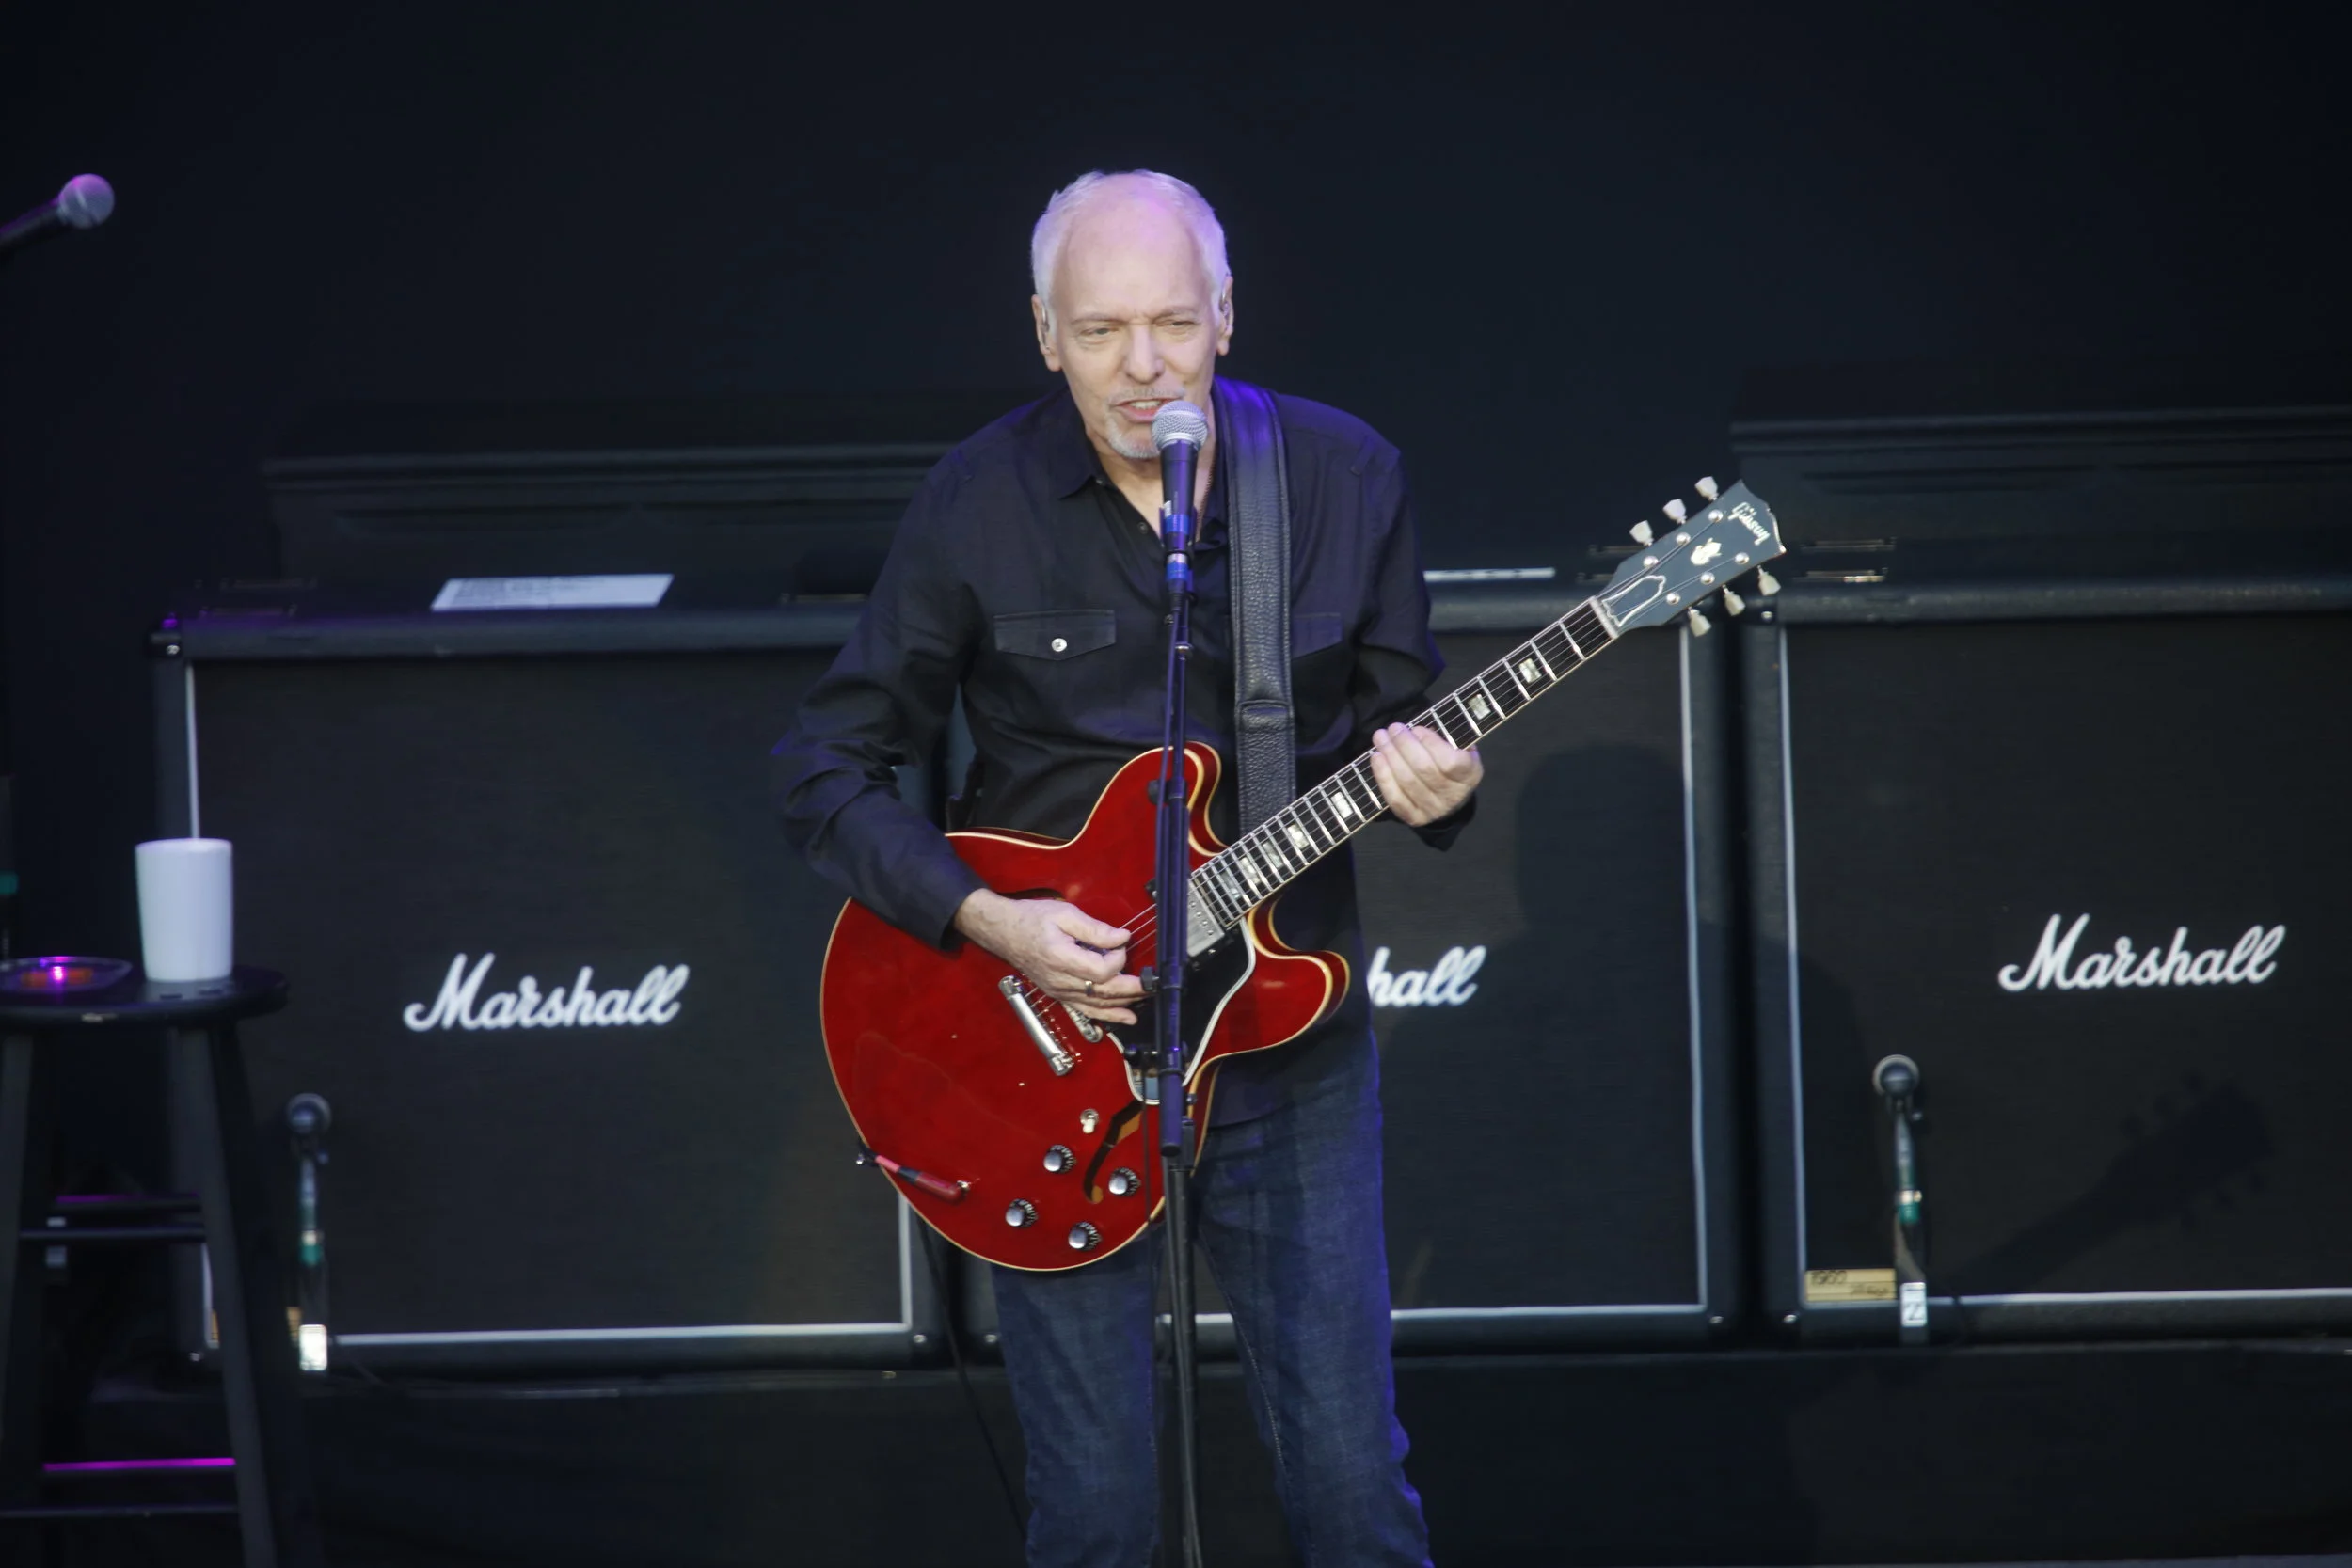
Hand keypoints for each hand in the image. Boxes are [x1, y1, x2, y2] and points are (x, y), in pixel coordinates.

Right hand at [952, 889, 1146, 1026]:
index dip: (1117, 961)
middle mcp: (1060, 980)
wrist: (1004, 932)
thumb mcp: (1064, 914)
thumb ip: (1095, 929)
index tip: (1121, 944)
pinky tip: (1124, 1017)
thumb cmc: (1031, 919)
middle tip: (1151, 984)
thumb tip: (1122, 938)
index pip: (1100, 971)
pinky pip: (1085, 1009)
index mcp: (1061, 958)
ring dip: (1122, 1005)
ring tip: (1144, 1000)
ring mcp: (1059, 991)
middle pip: (1102, 992)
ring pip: (1096, 1005)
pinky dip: (1107, 1015)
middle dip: (1130, 989)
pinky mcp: (1059, 994)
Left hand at [1368, 722, 1481, 825]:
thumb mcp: (1460, 750)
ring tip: (1380, 738)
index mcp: (1469, 775)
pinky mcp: (1415, 818)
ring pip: (1407, 782)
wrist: (1451, 801)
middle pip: (1423, 769)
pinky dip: (1383, 776)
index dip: (1430, 743)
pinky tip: (1376, 758)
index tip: (1416, 729)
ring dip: (1390, 756)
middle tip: (1393, 728)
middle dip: (1404, 744)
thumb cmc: (1453, 767)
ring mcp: (1433, 810)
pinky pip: (1395, 798)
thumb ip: (1445, 740)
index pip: (1449, 761)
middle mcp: (1453, 796)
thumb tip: (1416, 731)